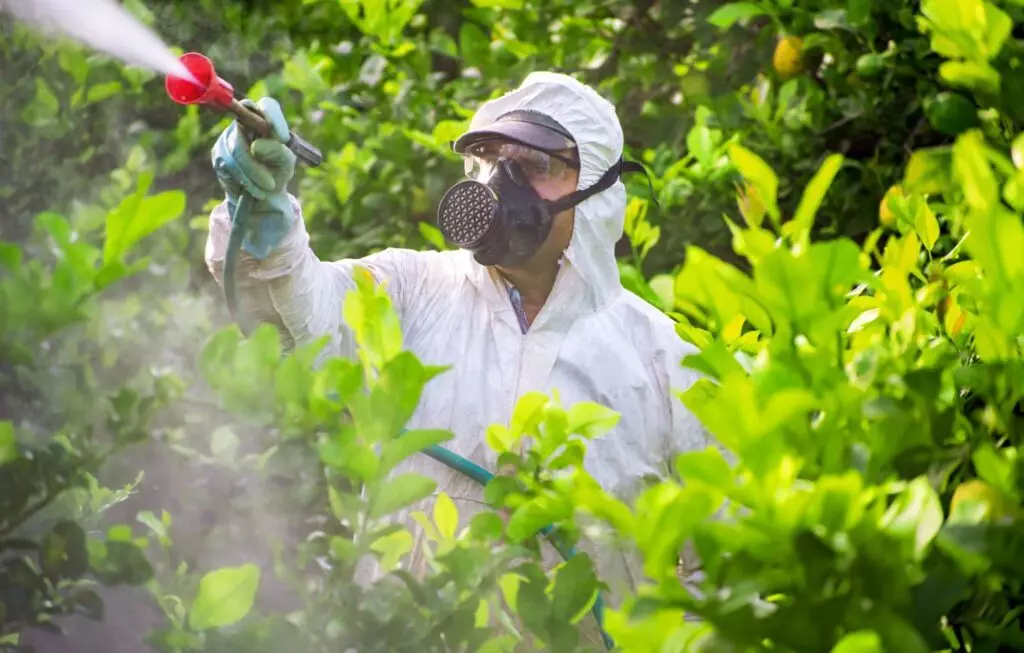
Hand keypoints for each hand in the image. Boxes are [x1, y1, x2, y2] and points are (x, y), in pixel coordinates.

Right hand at [211, 97, 297, 258]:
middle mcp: (245, 122)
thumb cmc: (277, 171)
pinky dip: (242, 181)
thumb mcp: (285, 163)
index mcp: (266, 118)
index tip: (282, 138)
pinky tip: (252, 188)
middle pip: (245, 132)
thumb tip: (256, 146)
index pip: (268, 106)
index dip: (272, 116)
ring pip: (235, 152)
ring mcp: (228, 136)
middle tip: (271, 185)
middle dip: (257, 164)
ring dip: (252, 175)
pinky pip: (227, 165)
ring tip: (266, 189)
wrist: (262, 193)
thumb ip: (278, 153)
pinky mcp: (218, 153)